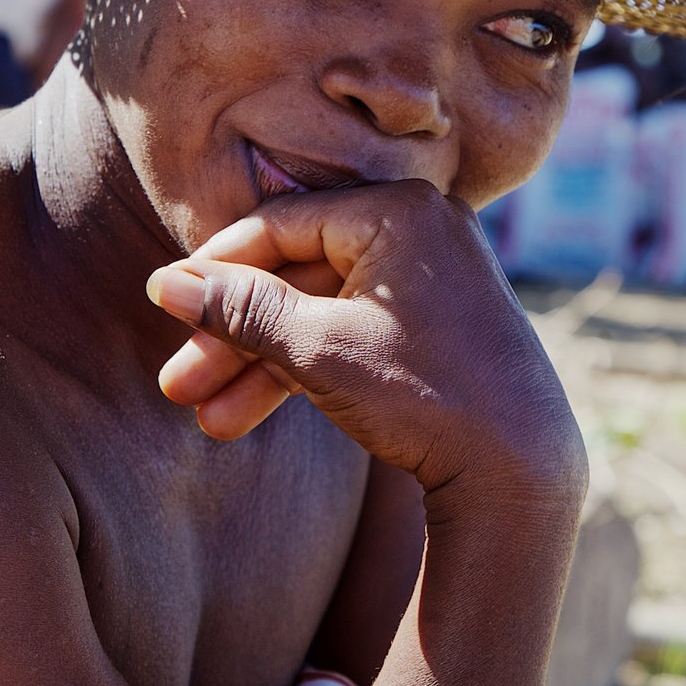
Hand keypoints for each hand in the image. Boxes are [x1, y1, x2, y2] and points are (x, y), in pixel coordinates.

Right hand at [148, 181, 586, 501]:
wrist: (523, 474)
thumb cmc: (425, 396)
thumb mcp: (318, 348)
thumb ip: (240, 309)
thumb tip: (163, 284)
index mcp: (397, 211)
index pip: (281, 225)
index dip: (215, 269)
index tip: (163, 304)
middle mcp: (419, 231)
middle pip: (297, 274)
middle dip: (233, 336)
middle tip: (177, 384)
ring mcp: (431, 280)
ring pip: (320, 313)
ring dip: (261, 365)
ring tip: (207, 421)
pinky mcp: (436, 327)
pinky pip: (353, 333)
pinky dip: (305, 370)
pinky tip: (249, 412)